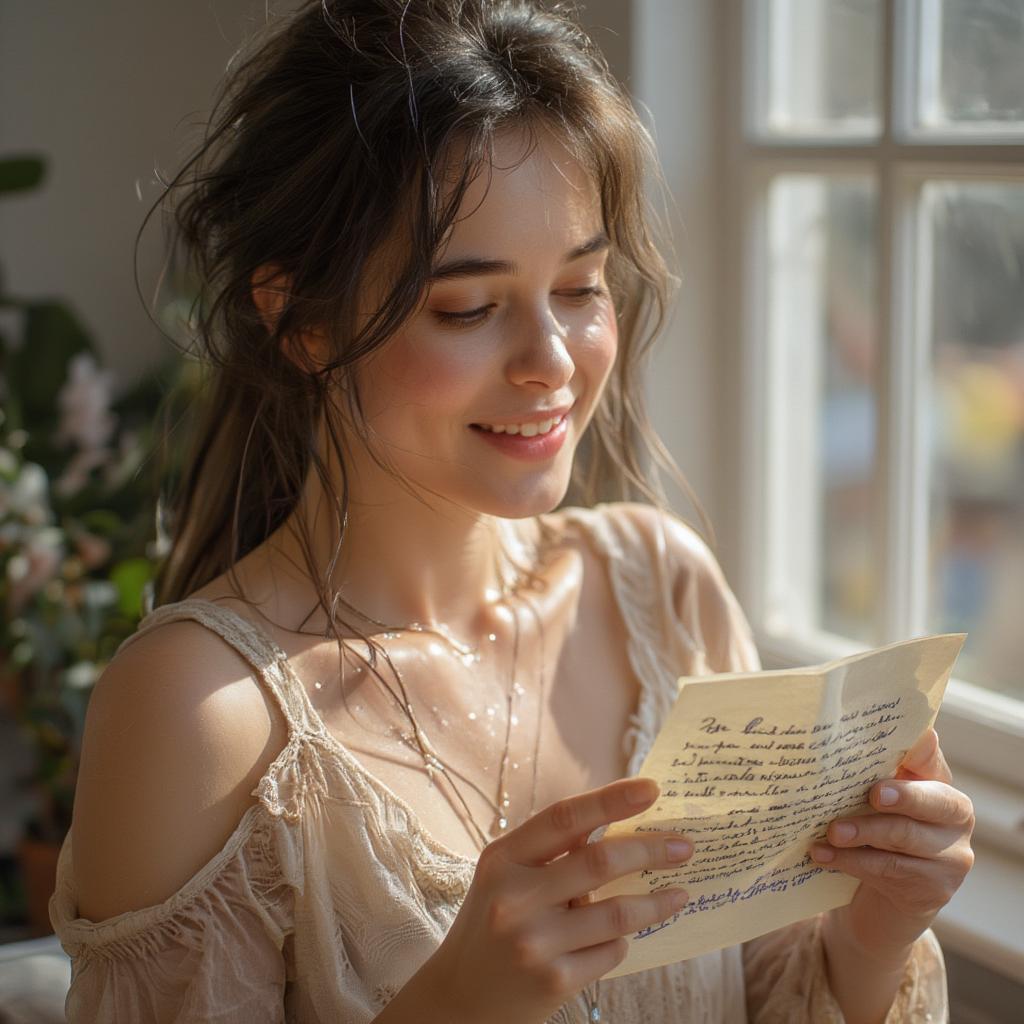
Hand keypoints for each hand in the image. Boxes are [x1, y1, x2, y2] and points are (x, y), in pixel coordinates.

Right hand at [418, 778, 691, 1023]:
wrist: (459, 1001)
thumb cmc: (492, 925)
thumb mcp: (506, 876)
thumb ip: (551, 850)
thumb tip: (619, 820)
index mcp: (502, 859)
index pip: (564, 818)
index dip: (611, 799)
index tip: (652, 788)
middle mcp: (515, 898)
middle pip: (600, 862)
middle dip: (651, 850)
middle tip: (686, 846)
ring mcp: (535, 943)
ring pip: (617, 912)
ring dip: (657, 901)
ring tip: (680, 892)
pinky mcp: (554, 982)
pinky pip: (611, 951)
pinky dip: (623, 940)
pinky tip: (625, 936)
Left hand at [811, 728, 974, 965]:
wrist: (884, 902)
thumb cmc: (878, 835)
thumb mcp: (878, 804)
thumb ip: (878, 773)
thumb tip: (870, 737)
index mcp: (942, 789)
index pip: (934, 764)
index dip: (920, 756)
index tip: (902, 750)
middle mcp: (956, 822)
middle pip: (932, 803)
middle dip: (901, 797)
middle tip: (873, 794)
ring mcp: (950, 860)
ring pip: (904, 838)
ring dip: (862, 833)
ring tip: (831, 831)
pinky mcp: (931, 891)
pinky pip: (888, 871)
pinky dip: (850, 861)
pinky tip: (823, 855)